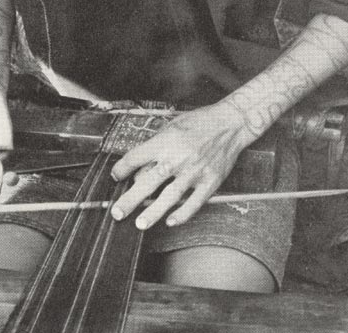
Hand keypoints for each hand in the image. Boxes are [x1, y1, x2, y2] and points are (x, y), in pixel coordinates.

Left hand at [110, 101, 255, 229]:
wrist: (231, 123)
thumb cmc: (200, 122)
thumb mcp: (171, 126)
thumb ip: (155, 146)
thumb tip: (139, 168)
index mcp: (165, 141)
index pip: (135, 158)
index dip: (121, 169)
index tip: (116, 176)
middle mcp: (178, 158)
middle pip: (148, 181)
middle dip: (130, 199)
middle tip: (117, 212)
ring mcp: (194, 172)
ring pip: (169, 196)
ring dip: (153, 212)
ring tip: (140, 224)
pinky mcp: (210, 181)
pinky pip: (194, 202)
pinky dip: (182, 214)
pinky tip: (170, 221)